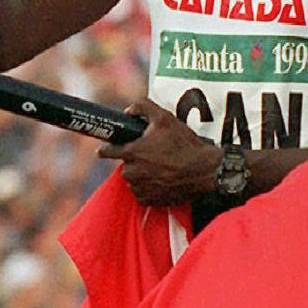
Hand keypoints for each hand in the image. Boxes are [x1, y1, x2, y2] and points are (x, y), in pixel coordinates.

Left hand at [97, 98, 220, 205]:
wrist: (204, 170)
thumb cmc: (184, 144)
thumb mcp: (165, 118)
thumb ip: (143, 108)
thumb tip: (128, 110)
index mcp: (132, 152)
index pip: (107, 152)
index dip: (106, 149)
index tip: (103, 150)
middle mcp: (132, 172)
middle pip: (125, 166)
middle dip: (134, 161)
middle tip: (151, 156)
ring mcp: (140, 187)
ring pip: (134, 180)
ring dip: (142, 175)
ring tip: (160, 168)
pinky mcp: (149, 200)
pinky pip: (143, 193)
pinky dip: (150, 188)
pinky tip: (163, 180)